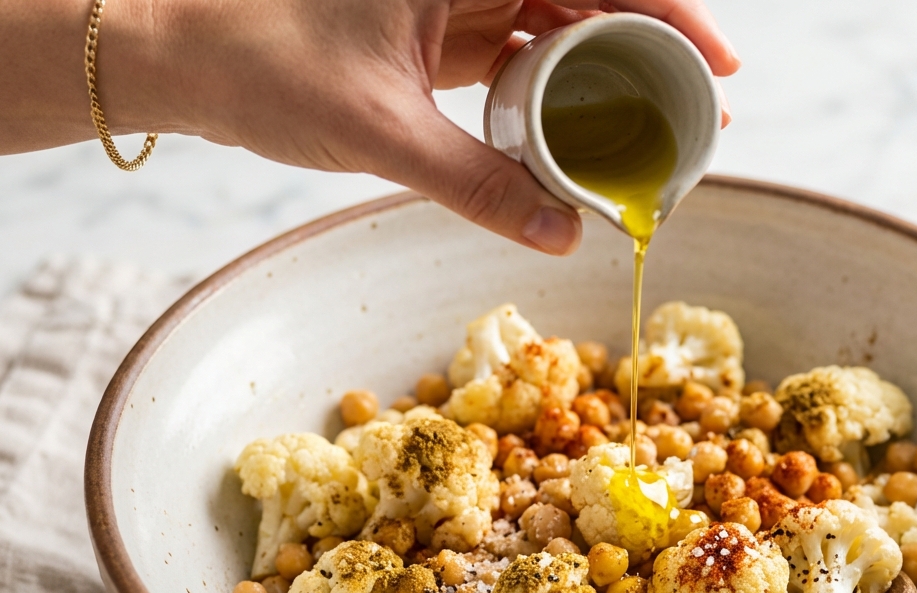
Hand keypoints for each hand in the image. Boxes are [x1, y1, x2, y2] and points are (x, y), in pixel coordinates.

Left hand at [98, 0, 738, 253]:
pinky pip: (528, 56)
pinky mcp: (447, 34)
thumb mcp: (380, 131)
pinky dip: (563, 95)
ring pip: (567, 27)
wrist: (188, 58)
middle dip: (655, 53)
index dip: (671, 9)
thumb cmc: (265, 67)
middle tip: (698, 117)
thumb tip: (563, 236)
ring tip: (656, 135)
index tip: (719, 63)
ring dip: (614, 78)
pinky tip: (589, 137)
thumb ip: (476, 185)